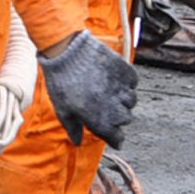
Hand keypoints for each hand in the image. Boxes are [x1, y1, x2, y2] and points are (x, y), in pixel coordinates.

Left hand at [38, 30, 137, 147]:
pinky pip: (133, 82)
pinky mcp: (125, 71)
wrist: (67, 51)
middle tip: (104, 109)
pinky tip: (114, 79)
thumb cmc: (61, 82)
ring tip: (109, 93)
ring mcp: (122, 89)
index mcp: (99, 120)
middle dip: (117, 118)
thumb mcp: (62, 109)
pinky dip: (126, 83)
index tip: (115, 138)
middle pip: (126, 119)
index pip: (116, 138)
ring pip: (132, 101)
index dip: (115, 139)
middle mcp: (114, 108)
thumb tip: (78, 142)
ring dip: (123, 100)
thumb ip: (73, 128)